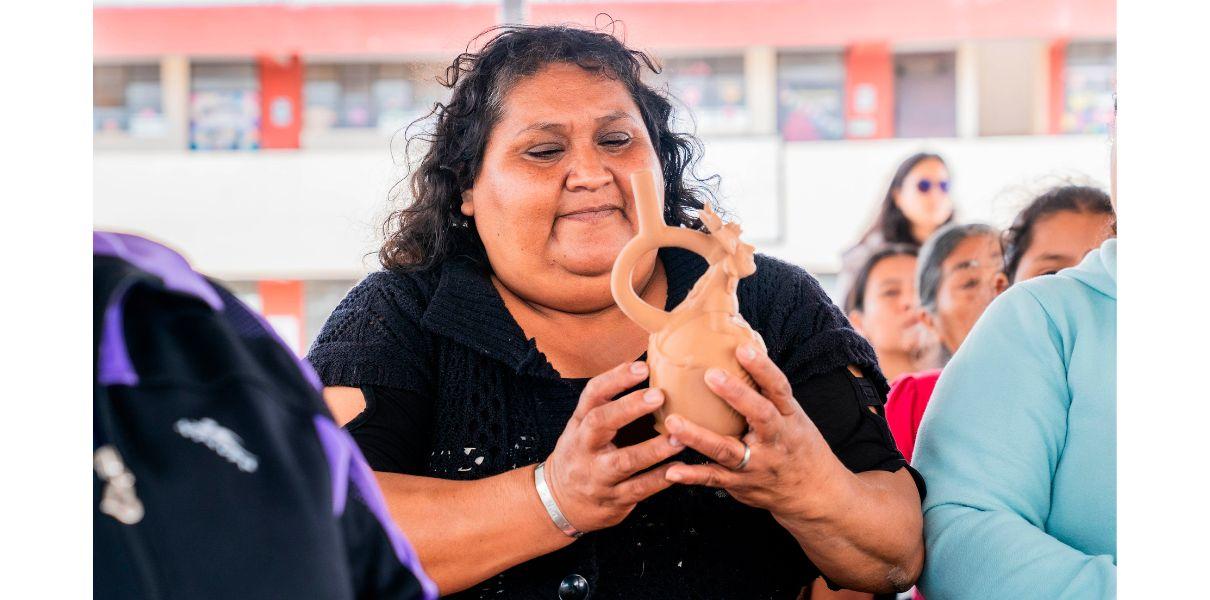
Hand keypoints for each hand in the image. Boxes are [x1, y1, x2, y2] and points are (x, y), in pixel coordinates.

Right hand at [544, 360, 684, 532]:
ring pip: (624, 461)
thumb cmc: (582, 454)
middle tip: (659, 394)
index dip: (615, 378)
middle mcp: (584, 447)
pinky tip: (678, 469)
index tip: (643, 367)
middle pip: (600, 422)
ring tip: (679, 438)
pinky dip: (660, 479)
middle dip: (628, 408)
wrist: (560, 501)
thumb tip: (649, 373)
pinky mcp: (613, 499)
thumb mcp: (584, 428)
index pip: (592, 395)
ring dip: (653, 449)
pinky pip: (639, 489)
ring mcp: (597, 475)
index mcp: (579, 424)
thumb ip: (609, 406)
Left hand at [662, 345, 845, 518]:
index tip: (742, 348)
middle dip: (737, 395)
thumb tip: (742, 346)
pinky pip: (714, 479)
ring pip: (728, 450)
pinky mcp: (742, 484)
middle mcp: (776, 440)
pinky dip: (692, 475)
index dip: (763, 368)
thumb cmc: (797, 444)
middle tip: (710, 375)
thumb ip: (767, 391)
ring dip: (699, 437)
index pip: (778, 388)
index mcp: (788, 417)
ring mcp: (758, 464)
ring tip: (673, 423)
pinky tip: (671, 470)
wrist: (815, 494)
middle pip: (759, 415)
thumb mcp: (793, 416)